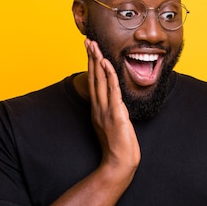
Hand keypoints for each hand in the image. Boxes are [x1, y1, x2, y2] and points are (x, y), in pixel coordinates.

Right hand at [85, 39, 139, 171]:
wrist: (119, 164)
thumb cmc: (119, 149)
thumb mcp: (114, 127)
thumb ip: (114, 113)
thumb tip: (117, 105)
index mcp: (97, 111)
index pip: (93, 83)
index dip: (91, 66)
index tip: (89, 51)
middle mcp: (99, 108)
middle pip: (93, 78)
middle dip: (90, 58)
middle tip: (87, 41)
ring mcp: (106, 111)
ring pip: (100, 81)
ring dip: (97, 61)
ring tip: (94, 46)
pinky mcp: (116, 115)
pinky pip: (112, 91)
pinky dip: (109, 75)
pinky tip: (107, 63)